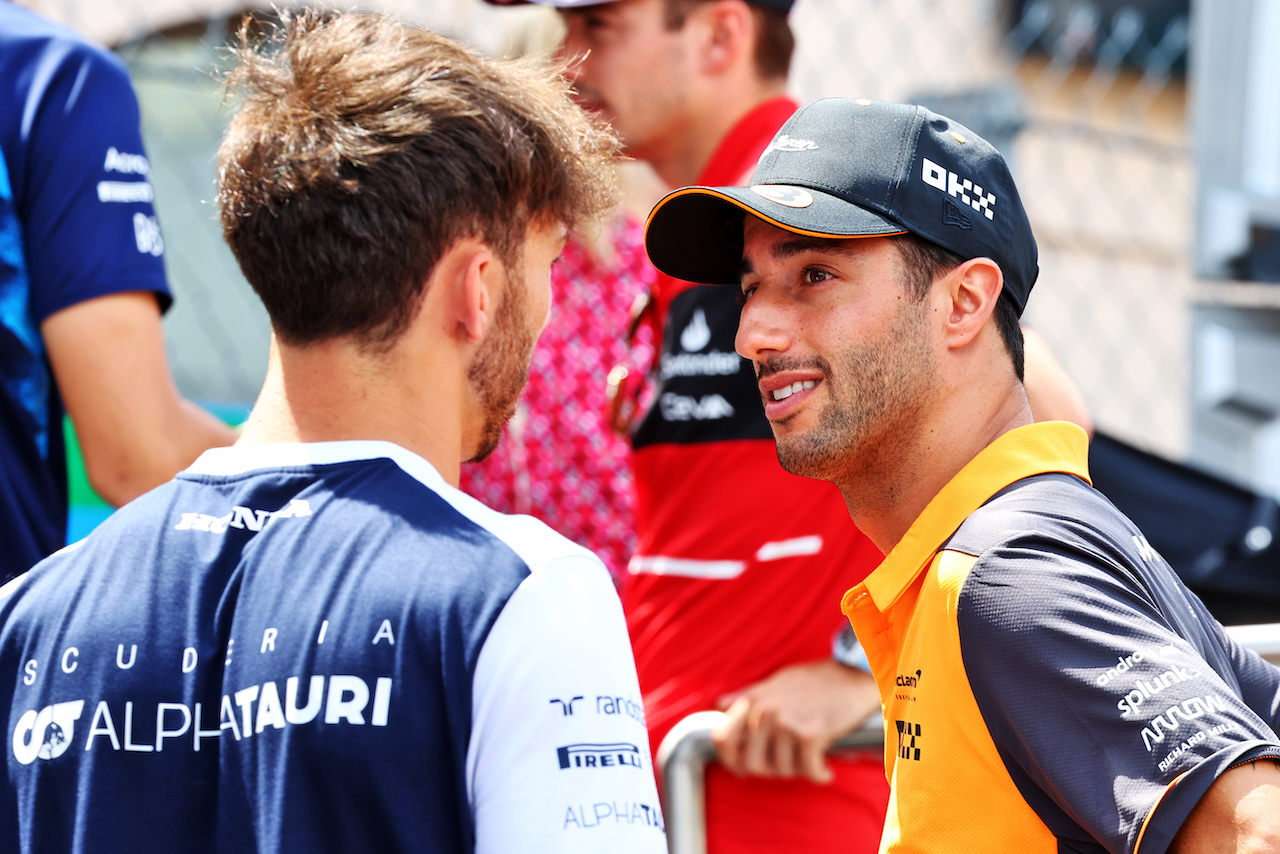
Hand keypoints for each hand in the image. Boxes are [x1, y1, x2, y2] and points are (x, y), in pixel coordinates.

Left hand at [711, 659, 880, 783]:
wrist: (853, 675)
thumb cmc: (815, 680)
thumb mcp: (775, 681)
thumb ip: (747, 696)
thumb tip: (719, 705)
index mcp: (753, 699)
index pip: (721, 738)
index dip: (729, 759)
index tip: (743, 768)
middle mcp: (765, 712)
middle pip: (751, 764)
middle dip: (769, 771)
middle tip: (787, 766)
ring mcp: (786, 723)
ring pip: (782, 771)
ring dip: (798, 771)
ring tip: (809, 759)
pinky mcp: (810, 735)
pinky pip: (808, 771)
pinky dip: (819, 775)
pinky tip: (825, 771)